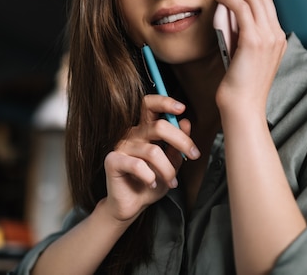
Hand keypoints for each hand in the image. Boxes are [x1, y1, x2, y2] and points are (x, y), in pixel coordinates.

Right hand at [103, 94, 196, 221]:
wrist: (133, 205)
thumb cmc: (151, 183)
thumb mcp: (171, 164)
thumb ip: (177, 146)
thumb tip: (185, 122)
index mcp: (144, 130)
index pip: (149, 105)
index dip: (164, 102)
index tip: (181, 108)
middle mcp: (132, 134)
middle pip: (158, 126)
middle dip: (181, 141)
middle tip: (194, 154)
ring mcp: (121, 147)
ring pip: (153, 152)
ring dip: (168, 170)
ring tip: (172, 182)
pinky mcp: (113, 161)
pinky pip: (138, 165)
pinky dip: (151, 177)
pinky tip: (152, 183)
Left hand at [213, 0, 285, 112]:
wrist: (242, 107)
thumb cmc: (239, 85)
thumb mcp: (243, 55)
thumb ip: (242, 34)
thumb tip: (230, 13)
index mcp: (277, 37)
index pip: (267, 1)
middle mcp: (276, 34)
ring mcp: (268, 37)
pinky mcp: (254, 41)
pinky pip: (242, 10)